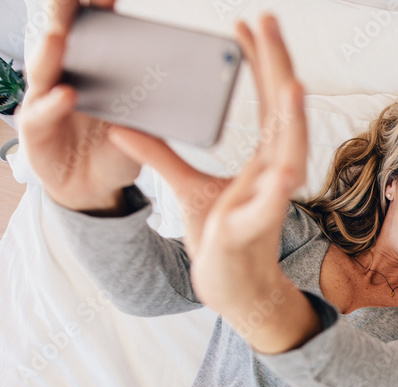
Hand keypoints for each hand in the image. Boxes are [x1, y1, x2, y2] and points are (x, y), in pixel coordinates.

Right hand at [19, 0, 140, 213]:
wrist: (94, 187)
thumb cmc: (115, 148)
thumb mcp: (143, 128)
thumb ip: (157, 111)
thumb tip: (191, 92)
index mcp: (93, 69)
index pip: (96, 31)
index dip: (100, 9)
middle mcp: (64, 75)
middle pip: (61, 37)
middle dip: (64, 14)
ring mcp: (45, 98)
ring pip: (44, 69)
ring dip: (52, 51)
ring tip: (61, 37)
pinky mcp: (36, 129)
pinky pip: (42, 113)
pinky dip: (54, 103)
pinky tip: (67, 94)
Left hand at [108, 15, 306, 317]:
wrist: (232, 289)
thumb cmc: (222, 241)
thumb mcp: (187, 188)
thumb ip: (161, 153)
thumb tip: (122, 123)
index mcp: (263, 160)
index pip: (267, 102)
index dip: (258, 62)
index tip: (246, 27)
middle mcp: (275, 173)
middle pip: (283, 112)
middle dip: (277, 66)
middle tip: (268, 21)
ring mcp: (270, 199)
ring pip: (290, 152)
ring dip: (293, 120)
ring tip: (291, 82)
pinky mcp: (255, 226)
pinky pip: (272, 204)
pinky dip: (281, 184)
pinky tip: (285, 166)